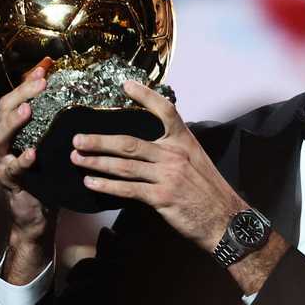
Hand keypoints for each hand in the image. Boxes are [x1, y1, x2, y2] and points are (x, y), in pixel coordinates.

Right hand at [0, 56, 57, 240]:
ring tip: (27, 111)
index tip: (45, 68)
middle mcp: (3, 144)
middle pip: (3, 112)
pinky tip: (33, 153)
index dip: (27, 83)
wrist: (37, 216)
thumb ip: (56, 126)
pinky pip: (12, 170)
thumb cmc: (46, 177)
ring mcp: (2, 163)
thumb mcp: (51, 147)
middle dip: (21, 94)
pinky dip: (21, 160)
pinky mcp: (10, 183)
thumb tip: (79, 98)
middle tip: (39, 83)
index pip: (15, 99)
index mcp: (13, 132)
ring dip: (13, 123)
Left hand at [70, 80, 245, 253]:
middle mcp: (175, 155)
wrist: (227, 219)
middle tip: (77, 139)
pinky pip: (128, 189)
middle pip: (130, 142)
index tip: (126, 85)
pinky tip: (92, 183)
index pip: (166, 111)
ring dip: (97, 162)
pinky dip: (107, 186)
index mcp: (184, 142)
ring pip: (124, 165)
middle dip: (100, 141)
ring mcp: (168, 175)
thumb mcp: (197, 162)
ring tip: (78, 159)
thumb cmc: (210, 192)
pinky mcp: (162, 196)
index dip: (146, 96)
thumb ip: (174, 153)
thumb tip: (147, 150)